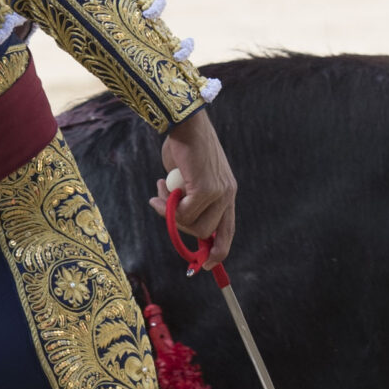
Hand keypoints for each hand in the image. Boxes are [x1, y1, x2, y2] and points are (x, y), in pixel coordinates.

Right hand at [151, 110, 237, 264]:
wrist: (184, 122)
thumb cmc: (183, 146)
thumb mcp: (188, 178)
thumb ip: (187, 199)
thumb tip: (176, 217)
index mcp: (227, 192)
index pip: (227, 231)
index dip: (217, 251)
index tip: (205, 265)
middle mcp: (227, 193)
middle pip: (207, 233)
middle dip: (181, 227)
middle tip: (163, 206)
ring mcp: (219, 191)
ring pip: (194, 225)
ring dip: (172, 215)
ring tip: (161, 192)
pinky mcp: (207, 188)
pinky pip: (184, 212)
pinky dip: (168, 206)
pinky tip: (161, 188)